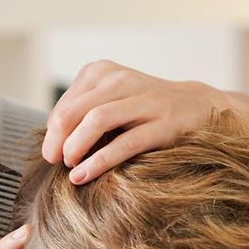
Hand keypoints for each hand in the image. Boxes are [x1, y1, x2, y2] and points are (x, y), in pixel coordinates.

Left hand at [42, 59, 231, 183]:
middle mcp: (120, 80)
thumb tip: (50, 144)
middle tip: (55, 164)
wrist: (198, 106)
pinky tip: (83, 176)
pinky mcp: (163, 124)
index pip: (63, 106)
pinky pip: (123, 144)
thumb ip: (80, 114)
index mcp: (101, 72)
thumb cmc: (141, 110)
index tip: (52, 155)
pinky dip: (98, 162)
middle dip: (57, 143)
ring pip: (95, 122)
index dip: (52, 134)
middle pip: (72, 113)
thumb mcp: (108, 101)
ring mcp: (144, 100)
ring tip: (70, 168)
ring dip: (75, 149)